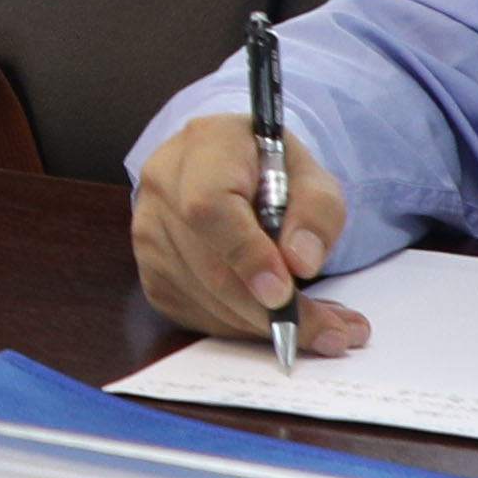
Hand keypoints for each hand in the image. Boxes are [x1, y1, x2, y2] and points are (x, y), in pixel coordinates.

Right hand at [130, 112, 366, 356]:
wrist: (235, 172)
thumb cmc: (274, 172)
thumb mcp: (313, 178)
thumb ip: (317, 213)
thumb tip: (301, 262)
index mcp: (205, 145)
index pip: (210, 206)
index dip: (246, 254)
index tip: (283, 292)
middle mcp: (164, 185)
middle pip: (207, 264)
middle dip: (268, 309)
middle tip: (327, 331)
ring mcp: (149, 231)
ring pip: (203, 298)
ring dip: (262, 325)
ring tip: (320, 329)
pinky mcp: (152, 272)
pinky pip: (196, 315)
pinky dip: (241, 327)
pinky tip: (274, 320)